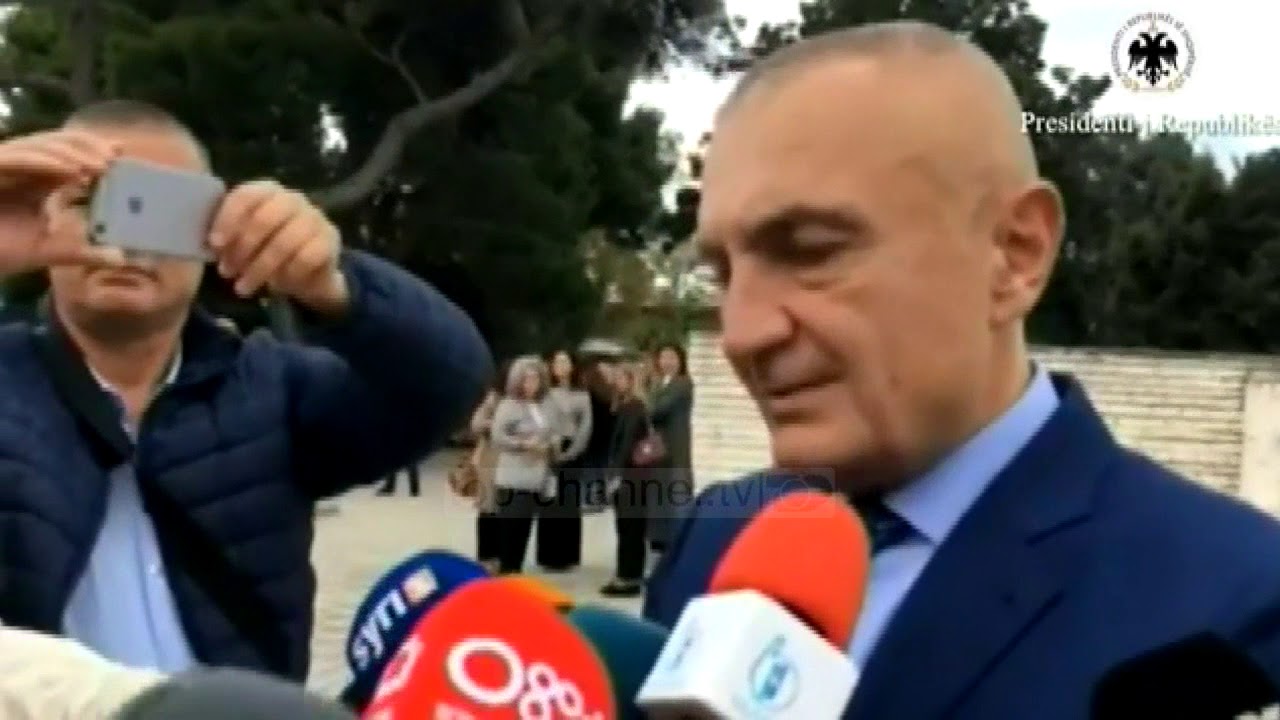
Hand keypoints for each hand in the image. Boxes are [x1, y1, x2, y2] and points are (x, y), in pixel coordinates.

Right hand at [0, 130, 125, 276]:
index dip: (94, 150)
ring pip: (41, 146)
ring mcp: (5, 165)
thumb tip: (120, 258)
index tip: (121, 155)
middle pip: (58, 143)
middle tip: (113, 159)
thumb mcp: (46, 251)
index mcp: (38, 180)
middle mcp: (22, 167)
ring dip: (72, 153)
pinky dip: (46, 162)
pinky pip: (19, 158)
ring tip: (98, 166)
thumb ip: (80, 252)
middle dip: (87, 147)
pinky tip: (71, 171)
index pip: (70, 156)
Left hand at [209, 179, 345, 312]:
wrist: (310, 268)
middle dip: (242, 249)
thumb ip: (228, 234)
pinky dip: (286, 276)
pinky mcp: (330, 240)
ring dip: (260, 269)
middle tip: (227, 273)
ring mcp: (314, 218)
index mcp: (267, 191)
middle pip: (264, 219)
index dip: (228, 219)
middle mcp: (293, 199)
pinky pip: (305, 259)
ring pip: (284, 243)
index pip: (246, 196)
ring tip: (243, 288)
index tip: (215, 245)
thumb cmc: (267, 248)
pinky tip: (276, 287)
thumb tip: (210, 245)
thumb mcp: (244, 238)